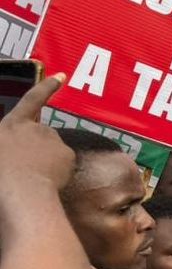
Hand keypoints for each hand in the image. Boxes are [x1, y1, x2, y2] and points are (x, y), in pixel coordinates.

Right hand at [0, 74, 74, 190]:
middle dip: (38, 149)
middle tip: (26, 168)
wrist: (19, 191)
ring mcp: (53, 139)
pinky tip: (46, 181)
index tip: (62, 76)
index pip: (32, 99)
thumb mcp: (0, 145)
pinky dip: (58, 171)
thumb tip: (14, 146)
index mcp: (12, 124)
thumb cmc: (0, 174)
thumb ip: (8, 142)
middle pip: (41, 134)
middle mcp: (35, 127)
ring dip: (47, 159)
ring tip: (33, 177)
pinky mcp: (67, 153)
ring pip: (53, 149)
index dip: (47, 87)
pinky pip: (64, 163)